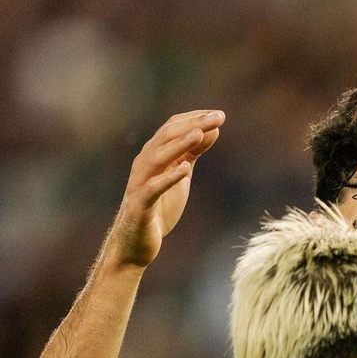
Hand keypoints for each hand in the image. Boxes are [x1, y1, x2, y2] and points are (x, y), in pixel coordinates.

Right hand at [105, 110, 223, 270]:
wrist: (135, 243)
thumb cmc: (159, 208)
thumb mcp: (181, 176)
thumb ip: (192, 154)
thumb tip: (212, 130)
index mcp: (154, 156)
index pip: (173, 128)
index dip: (195, 119)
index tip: (219, 114)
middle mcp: (144, 164)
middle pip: (166, 137)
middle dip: (192, 125)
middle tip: (217, 117)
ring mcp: (140, 183)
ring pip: (157, 157)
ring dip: (179, 144)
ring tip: (200, 133)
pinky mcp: (140, 205)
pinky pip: (153, 188)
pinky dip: (168, 177)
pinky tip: (185, 169)